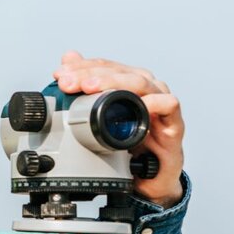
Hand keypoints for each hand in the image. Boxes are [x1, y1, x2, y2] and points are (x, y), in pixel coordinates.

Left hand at [52, 50, 184, 207]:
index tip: (59, 76)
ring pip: (140, 82)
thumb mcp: (101, 118)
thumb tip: (68, 58)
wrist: (152, 175)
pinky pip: (169, 104)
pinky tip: (137, 103)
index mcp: (127, 82)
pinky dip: (154, 102)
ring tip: (91, 88)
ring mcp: (161, 102)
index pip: (104, 66)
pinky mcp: (174, 123)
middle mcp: (146, 87)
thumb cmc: (130, 142)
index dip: (81, 67)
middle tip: (68, 83)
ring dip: (114, 82)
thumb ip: (85, 87)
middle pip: (118, 71)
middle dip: (89, 74)